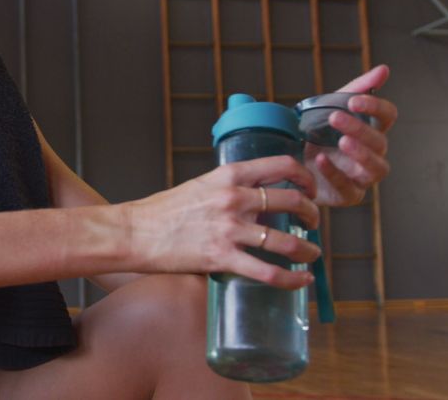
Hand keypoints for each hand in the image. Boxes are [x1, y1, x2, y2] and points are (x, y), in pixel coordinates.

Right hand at [126, 156, 320, 288]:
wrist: (135, 232)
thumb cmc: (163, 211)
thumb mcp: (201, 187)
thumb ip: (231, 190)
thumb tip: (259, 202)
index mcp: (229, 176)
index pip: (282, 166)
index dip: (306, 177)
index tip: (311, 189)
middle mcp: (234, 199)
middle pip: (293, 201)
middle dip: (312, 214)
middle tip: (312, 223)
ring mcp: (229, 229)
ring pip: (287, 241)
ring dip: (308, 249)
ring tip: (312, 254)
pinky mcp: (222, 258)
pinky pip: (269, 272)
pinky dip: (292, 279)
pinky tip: (302, 280)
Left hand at [306, 65, 397, 206]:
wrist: (290, 160)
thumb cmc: (316, 133)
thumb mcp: (329, 107)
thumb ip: (356, 88)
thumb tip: (384, 69)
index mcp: (371, 130)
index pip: (388, 116)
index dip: (376, 107)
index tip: (353, 100)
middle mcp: (372, 154)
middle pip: (380, 143)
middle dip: (360, 129)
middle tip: (336, 117)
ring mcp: (362, 177)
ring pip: (376, 168)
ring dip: (360, 154)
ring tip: (341, 142)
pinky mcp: (348, 195)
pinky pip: (349, 188)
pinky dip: (335, 173)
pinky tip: (321, 160)